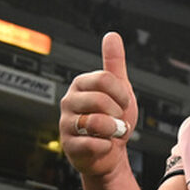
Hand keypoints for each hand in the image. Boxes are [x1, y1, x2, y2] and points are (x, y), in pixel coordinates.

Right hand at [59, 32, 138, 176]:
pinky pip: (94, 143)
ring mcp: (67, 123)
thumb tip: (112, 36)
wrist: (110, 153)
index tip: (122, 103)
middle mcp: (70, 102)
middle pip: (100, 100)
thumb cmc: (113, 120)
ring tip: (111, 132)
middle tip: (116, 120)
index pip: (104, 79)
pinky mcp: (69, 145)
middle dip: (117, 114)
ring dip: (113, 130)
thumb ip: (114, 63)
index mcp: (81, 85)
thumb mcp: (119, 89)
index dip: (121, 94)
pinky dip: (107, 146)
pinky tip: (103, 144)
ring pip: (96, 122)